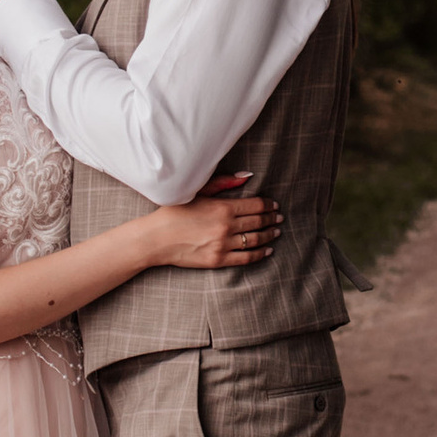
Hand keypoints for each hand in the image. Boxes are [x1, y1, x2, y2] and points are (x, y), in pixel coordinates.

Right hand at [153, 181, 279, 272]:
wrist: (157, 238)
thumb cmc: (175, 212)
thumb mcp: (198, 191)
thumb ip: (224, 183)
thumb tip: (247, 176)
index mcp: (223, 207)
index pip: (255, 205)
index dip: (268, 205)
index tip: (274, 205)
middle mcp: (226, 226)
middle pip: (259, 222)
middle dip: (272, 219)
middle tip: (280, 218)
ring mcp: (223, 245)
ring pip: (255, 240)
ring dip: (270, 236)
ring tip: (276, 232)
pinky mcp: (218, 260)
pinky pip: (246, 258)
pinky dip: (260, 254)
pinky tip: (267, 250)